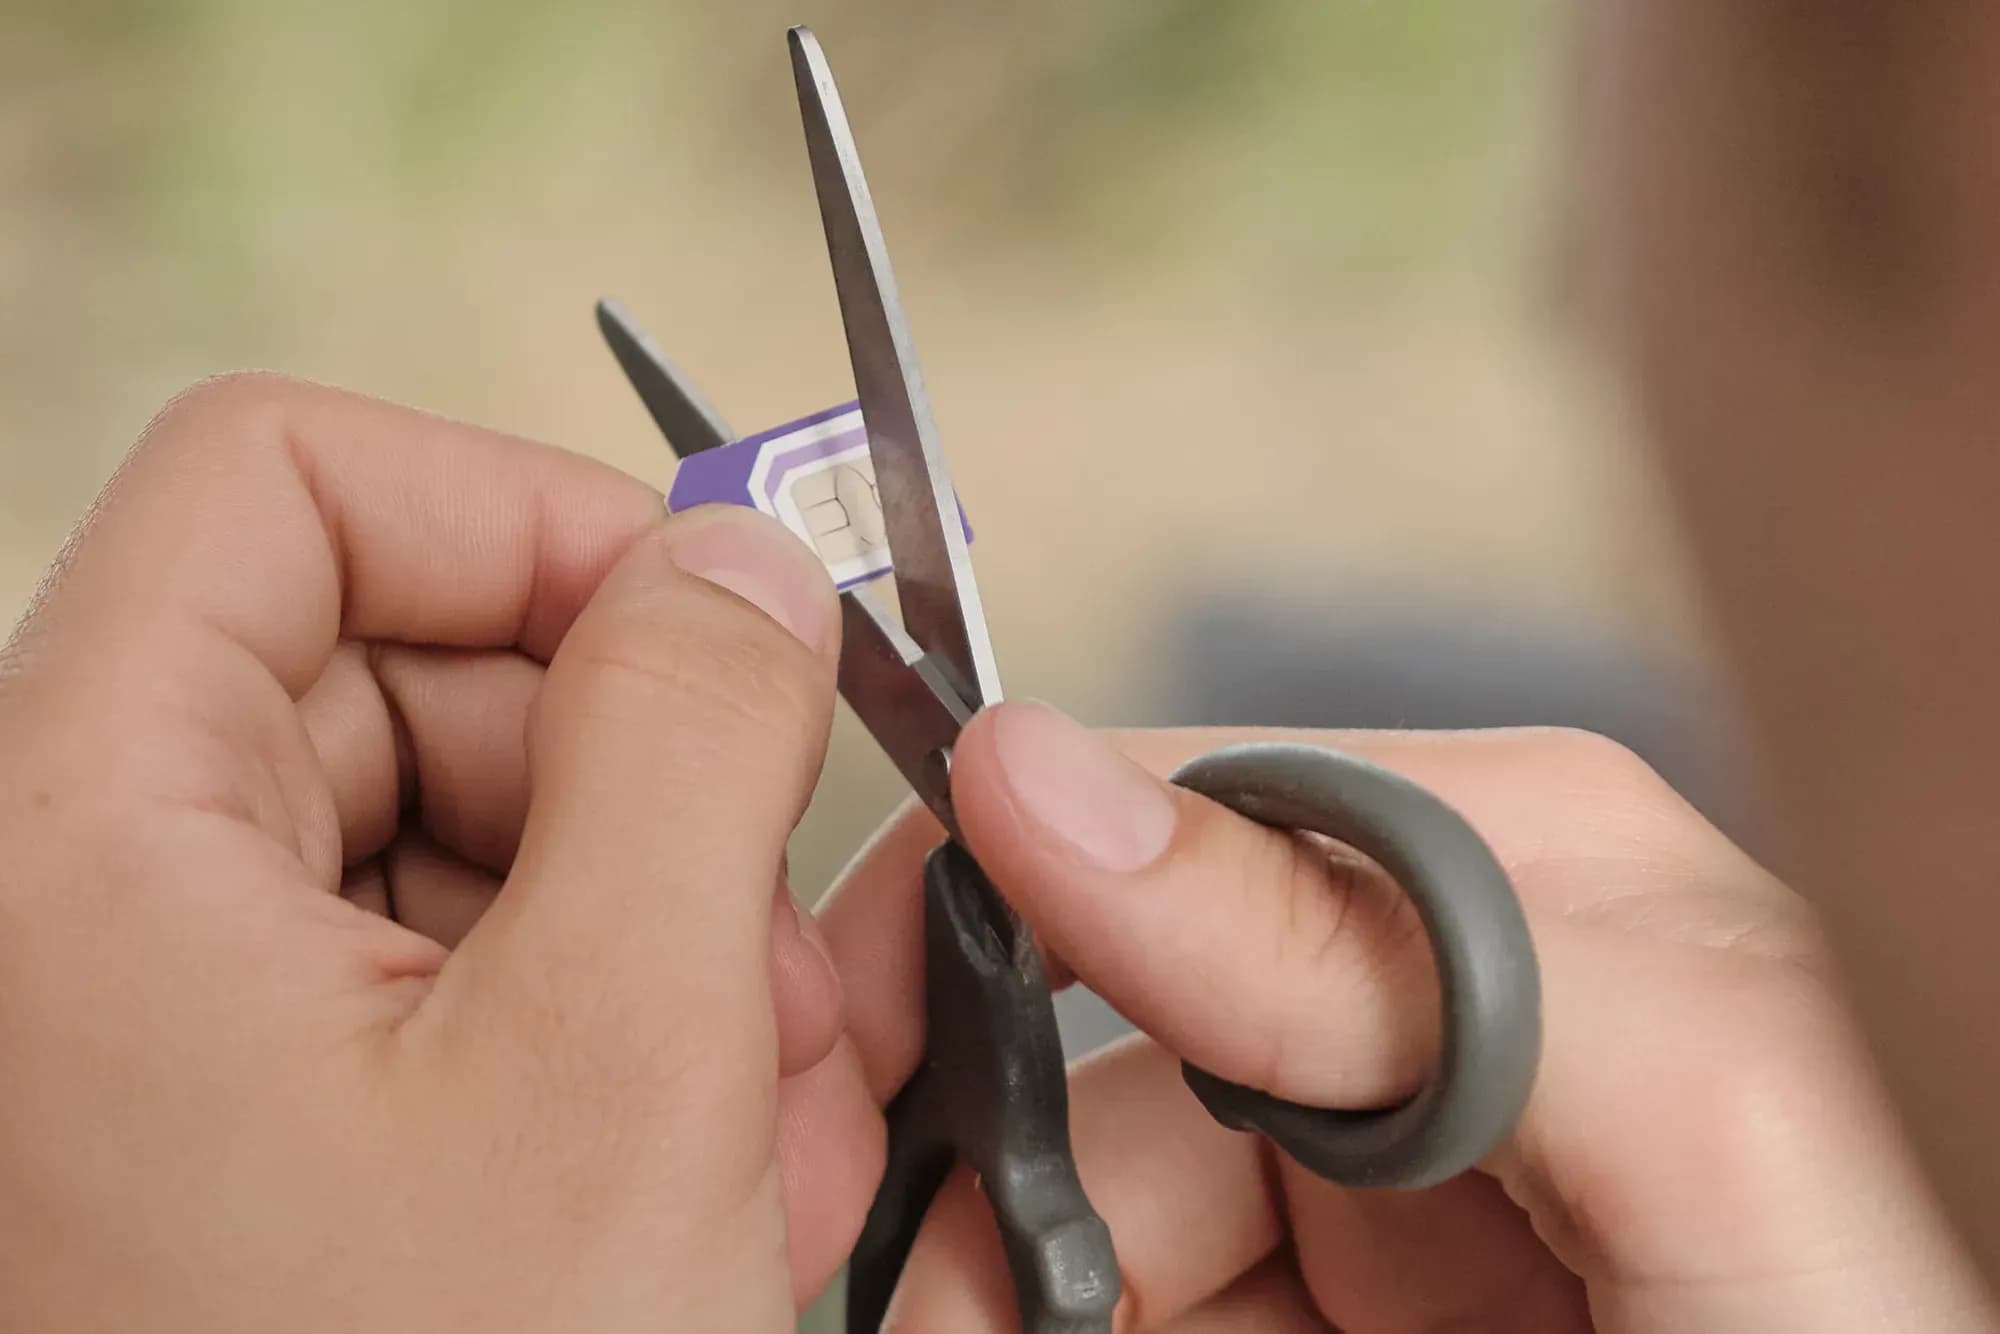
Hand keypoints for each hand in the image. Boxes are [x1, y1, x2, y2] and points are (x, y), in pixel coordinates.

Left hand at [0, 374, 876, 1330]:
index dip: (518, 513)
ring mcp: (175, 1022)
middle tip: (771, 957)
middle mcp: (91, 909)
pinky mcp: (267, 1115)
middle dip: (638, 782)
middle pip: (403, 664)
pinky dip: (615, 1031)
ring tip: (768, 1117)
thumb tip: (741, 558)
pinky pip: (467, 971)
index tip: (713, 622)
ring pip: (466, 830)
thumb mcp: (622, 1055)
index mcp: (77, 841)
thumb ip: (692, 741)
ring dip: (662, 934)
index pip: (285, 484)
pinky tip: (714, 1170)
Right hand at [813, 704, 1997, 1329]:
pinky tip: (1030, 1330)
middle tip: (919, 1289)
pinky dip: (1054, 1312)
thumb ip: (1392, 939)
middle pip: (1106, 1034)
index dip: (992, 907)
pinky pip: (1139, 1291)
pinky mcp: (1338, 1304)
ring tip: (956, 1332)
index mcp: (1513, 875)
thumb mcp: (1685, 1106)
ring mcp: (1382, 1180)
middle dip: (994, 1152)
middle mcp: (1431, 1009)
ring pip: (1094, 1195)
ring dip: (1005, 1274)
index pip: (1181, 816)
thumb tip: (1046, 782)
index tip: (853, 1028)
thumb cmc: (1866, 1312)